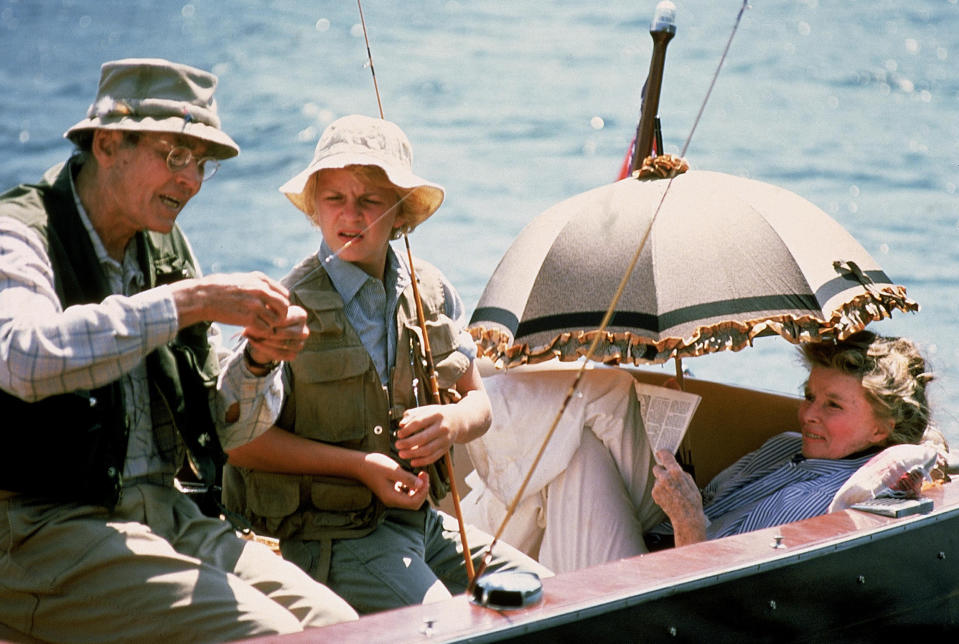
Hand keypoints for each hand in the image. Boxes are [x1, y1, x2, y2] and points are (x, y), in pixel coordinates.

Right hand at [170, 272, 292, 331]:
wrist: (202, 297)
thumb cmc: (219, 288)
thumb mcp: (241, 278)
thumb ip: (257, 284)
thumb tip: (270, 291)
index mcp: (260, 279)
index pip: (284, 293)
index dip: (281, 304)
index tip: (274, 310)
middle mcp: (261, 290)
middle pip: (285, 306)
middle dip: (281, 315)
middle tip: (272, 321)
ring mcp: (256, 304)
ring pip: (277, 319)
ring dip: (271, 325)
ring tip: (262, 327)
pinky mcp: (249, 318)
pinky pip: (266, 329)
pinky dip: (262, 332)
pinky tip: (254, 331)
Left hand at [243, 305, 308, 364]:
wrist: (266, 336)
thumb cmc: (268, 318)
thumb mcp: (267, 310)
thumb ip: (267, 309)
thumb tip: (262, 309)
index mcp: (301, 315)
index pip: (285, 320)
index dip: (269, 321)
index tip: (255, 320)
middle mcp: (304, 330)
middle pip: (283, 333)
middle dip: (266, 332)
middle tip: (250, 329)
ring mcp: (300, 344)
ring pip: (281, 344)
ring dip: (264, 341)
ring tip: (251, 335)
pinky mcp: (293, 355)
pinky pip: (279, 354)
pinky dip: (265, 349)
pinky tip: (254, 342)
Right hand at [359, 452, 429, 508]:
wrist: (358, 464)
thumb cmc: (375, 465)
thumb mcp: (393, 470)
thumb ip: (407, 478)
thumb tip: (421, 485)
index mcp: (392, 498)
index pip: (414, 503)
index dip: (423, 491)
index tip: (424, 476)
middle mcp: (392, 501)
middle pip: (414, 503)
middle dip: (422, 490)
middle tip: (424, 475)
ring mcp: (391, 497)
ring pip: (411, 499)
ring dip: (418, 488)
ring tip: (420, 474)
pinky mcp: (390, 492)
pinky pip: (405, 494)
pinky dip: (412, 487)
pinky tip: (412, 476)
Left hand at [395, 404, 458, 467]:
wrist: (458, 420)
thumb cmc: (438, 414)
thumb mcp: (427, 409)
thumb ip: (412, 414)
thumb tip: (401, 425)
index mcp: (436, 415)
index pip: (419, 423)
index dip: (408, 430)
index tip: (399, 434)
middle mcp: (442, 427)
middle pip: (423, 438)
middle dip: (408, 443)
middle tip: (397, 445)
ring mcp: (445, 439)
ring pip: (428, 450)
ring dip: (413, 454)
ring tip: (402, 454)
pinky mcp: (446, 449)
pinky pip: (433, 457)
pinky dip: (422, 461)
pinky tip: (412, 462)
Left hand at [651, 450, 707, 545]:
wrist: (687, 517)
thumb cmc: (692, 501)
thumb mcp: (691, 482)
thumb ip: (681, 473)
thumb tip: (675, 467)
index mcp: (675, 472)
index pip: (665, 455)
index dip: (663, 453)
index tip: (661, 453)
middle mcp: (664, 478)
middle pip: (657, 467)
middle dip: (662, 471)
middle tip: (668, 477)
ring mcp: (658, 486)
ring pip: (657, 479)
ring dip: (662, 483)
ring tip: (673, 492)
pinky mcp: (654, 494)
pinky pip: (656, 488)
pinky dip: (661, 491)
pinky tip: (669, 497)